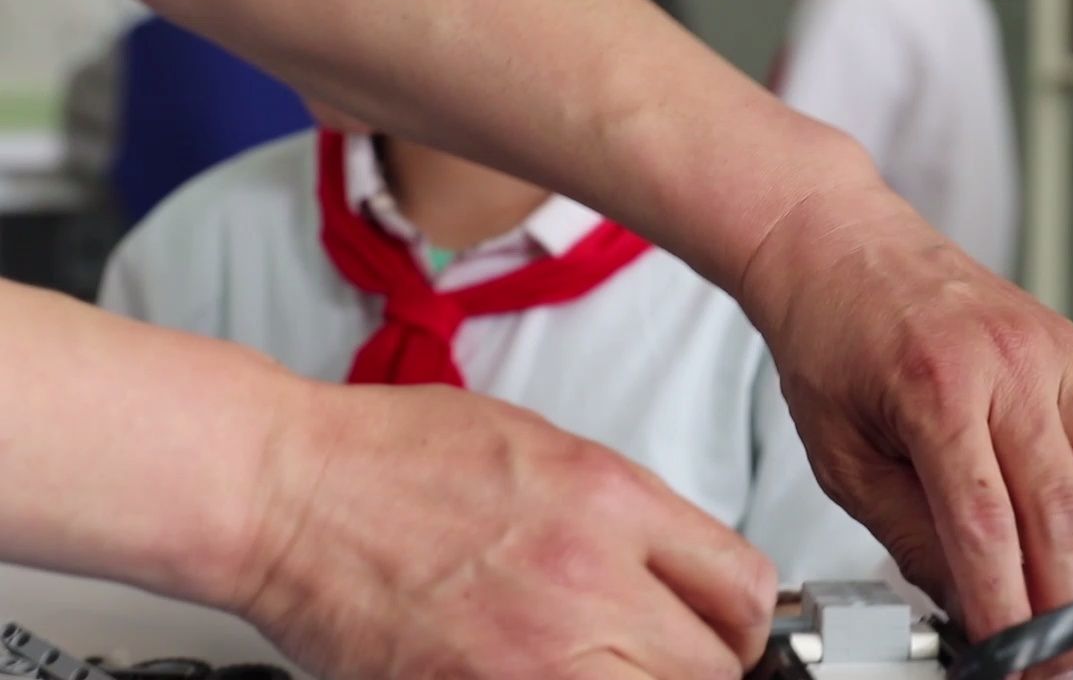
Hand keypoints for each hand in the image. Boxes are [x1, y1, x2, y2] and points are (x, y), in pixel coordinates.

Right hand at [226, 382, 775, 678]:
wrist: (293, 489)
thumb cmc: (396, 457)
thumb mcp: (548, 447)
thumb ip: (628, 513)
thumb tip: (680, 567)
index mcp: (612, 500)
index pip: (743, 585)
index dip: (748, 619)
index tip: (731, 627)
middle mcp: (589, 578)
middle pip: (713, 665)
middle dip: (708, 667)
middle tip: (681, 658)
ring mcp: (537, 654)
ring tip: (621, 669)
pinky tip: (562, 676)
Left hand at [739, 183, 1072, 643]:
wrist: (845, 248)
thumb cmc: (834, 340)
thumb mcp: (840, 455)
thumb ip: (907, 533)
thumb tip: (968, 604)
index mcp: (935, 386)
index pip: (988, 527)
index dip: (1005, 610)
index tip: (1010, 659)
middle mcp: (1011, 363)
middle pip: (1068, 514)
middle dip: (1064, 606)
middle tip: (1047, 652)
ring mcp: (1060, 351)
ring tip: (1057, 565)